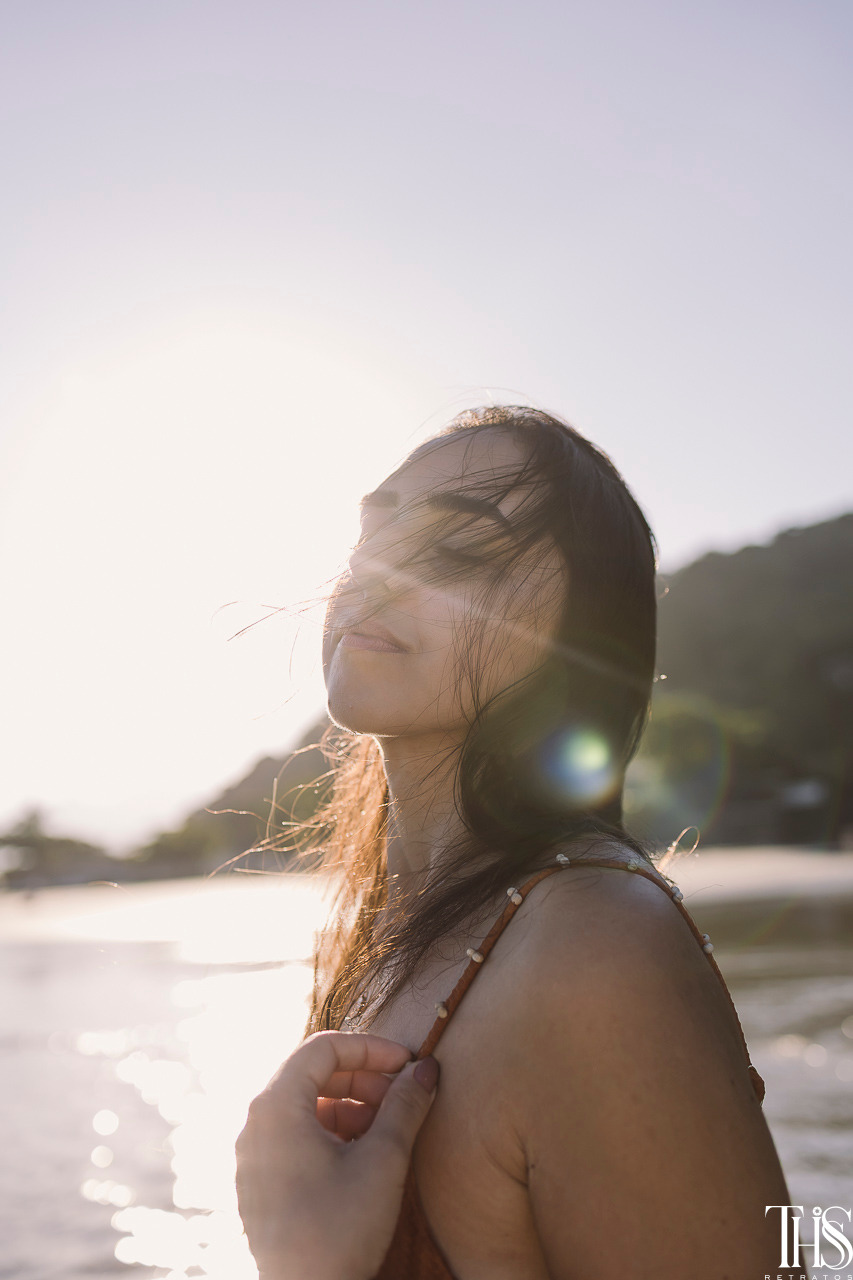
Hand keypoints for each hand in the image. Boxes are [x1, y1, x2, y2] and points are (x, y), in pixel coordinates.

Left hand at [236, 1030, 439, 1279]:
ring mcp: (254, 1156)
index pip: (324, 1048)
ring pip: (306, 1106)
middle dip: (364, 1079)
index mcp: (274, 1107)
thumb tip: (426, 1070)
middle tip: (403, 1098)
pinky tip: (365, 1157)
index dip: (371, 1048)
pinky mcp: (261, 1183)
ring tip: (388, 1131)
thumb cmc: (338, 1231)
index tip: (408, 1063)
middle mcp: (255, 1124)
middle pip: (312, 1074)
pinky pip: (296, 1136)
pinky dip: (333, 1132)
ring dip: (351, 1107)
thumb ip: (405, 1106)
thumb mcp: (382, 1161)